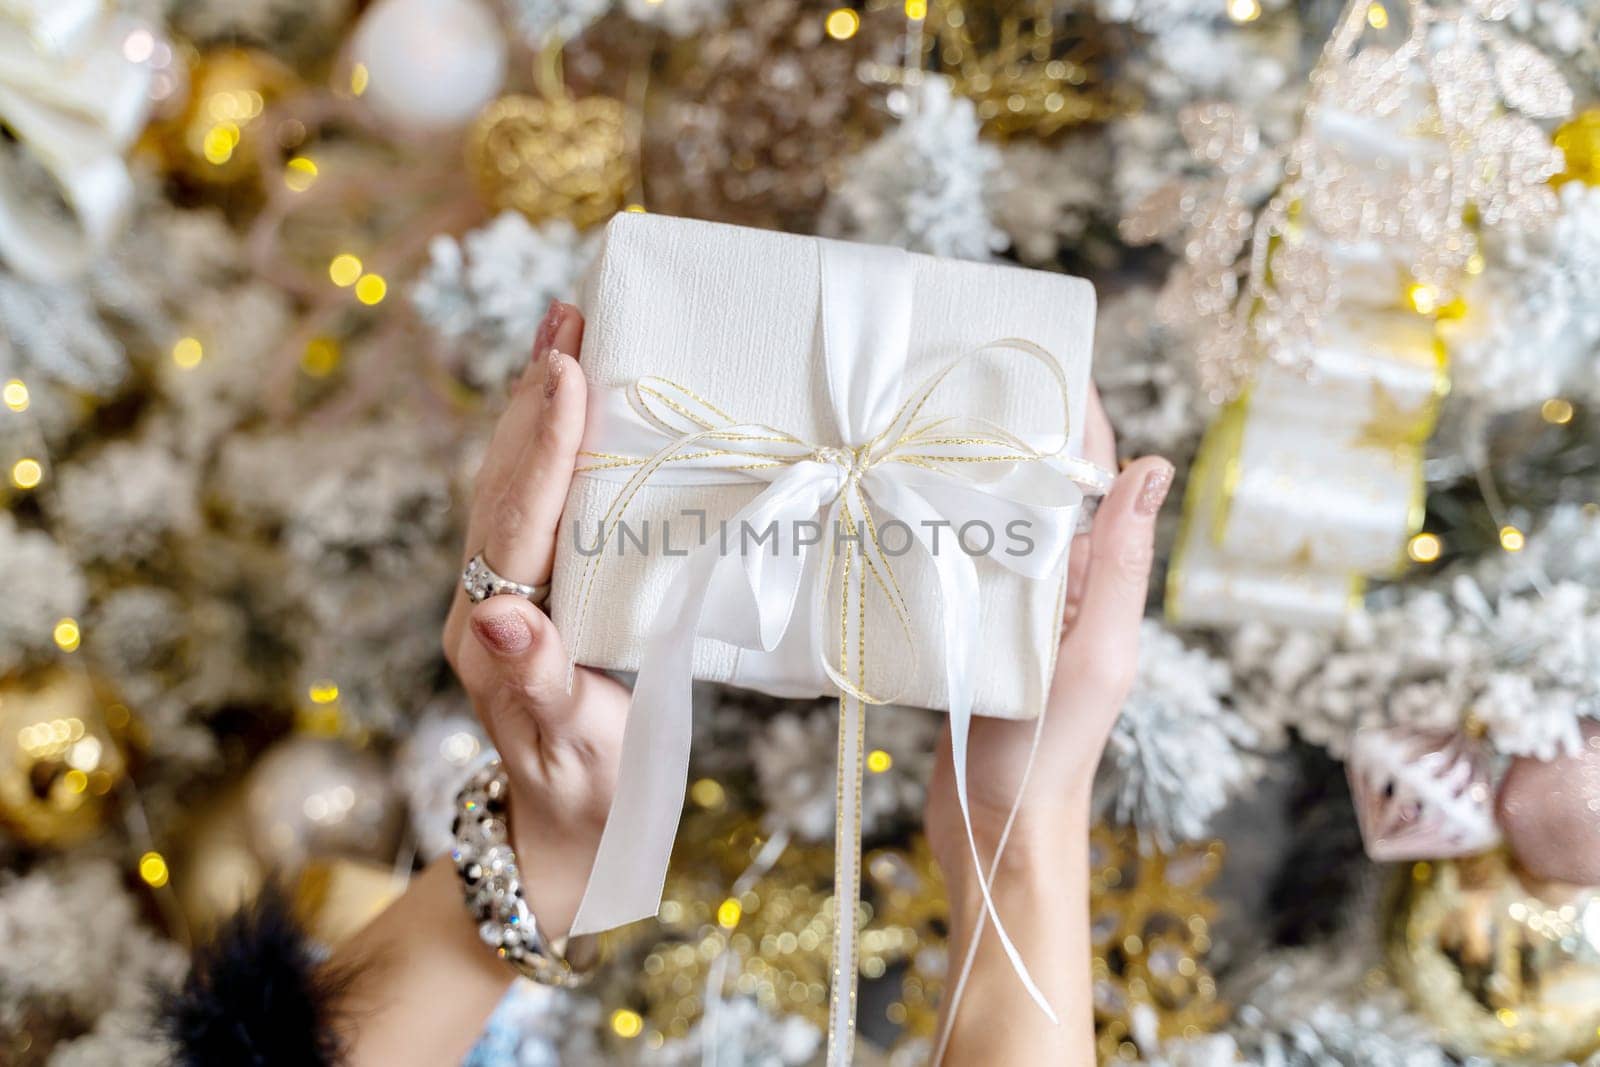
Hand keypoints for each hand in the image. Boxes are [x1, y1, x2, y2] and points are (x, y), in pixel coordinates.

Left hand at [441, 300, 628, 939]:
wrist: (566, 828)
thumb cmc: (585, 792)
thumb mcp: (571, 745)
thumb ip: (537, 680)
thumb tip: (501, 613)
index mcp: (492, 631)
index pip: (518, 521)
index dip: (546, 445)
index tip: (569, 371)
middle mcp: (483, 600)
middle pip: (505, 482)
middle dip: (533, 397)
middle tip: (566, 316)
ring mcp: (500, 591)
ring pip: (512, 482)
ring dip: (537, 405)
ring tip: (564, 333)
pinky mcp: (527, 589)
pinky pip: (533, 502)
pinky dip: (551, 443)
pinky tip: (572, 404)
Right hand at [925, 386, 1171, 864]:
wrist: (992, 826)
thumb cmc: (1052, 748)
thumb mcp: (1095, 653)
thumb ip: (1119, 566)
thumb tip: (1155, 463)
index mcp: (1091, 582)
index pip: (1089, 477)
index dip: (1073, 416)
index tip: (1041, 356)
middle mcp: (1051, 585)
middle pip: (1032, 489)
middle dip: (1006, 431)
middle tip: (955, 375)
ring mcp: (1004, 607)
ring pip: (985, 520)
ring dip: (960, 474)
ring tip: (913, 423)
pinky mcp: (960, 630)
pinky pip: (948, 563)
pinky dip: (928, 528)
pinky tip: (891, 502)